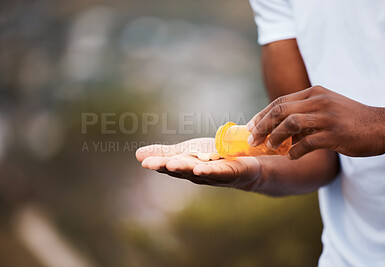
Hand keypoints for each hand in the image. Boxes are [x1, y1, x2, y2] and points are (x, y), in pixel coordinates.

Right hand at [136, 138, 262, 190]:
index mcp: (186, 167)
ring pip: (197, 172)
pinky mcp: (231, 173)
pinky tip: (199, 168)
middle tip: (152, 163)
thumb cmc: (213, 159)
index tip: (144, 161)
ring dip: (184, 169)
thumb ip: (165, 153)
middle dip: (167, 166)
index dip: (157, 164)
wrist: (245, 163)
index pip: (170, 165)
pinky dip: (209, 171)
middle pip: (181, 170)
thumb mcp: (187, 152)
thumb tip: (136, 155)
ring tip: (171, 164)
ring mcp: (214, 175)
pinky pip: (219, 172)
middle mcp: (197, 174)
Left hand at [247, 85, 384, 158]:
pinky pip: (307, 143)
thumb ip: (304, 113)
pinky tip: (291, 157)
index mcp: (314, 93)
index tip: (250, 127)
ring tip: (269, 147)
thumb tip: (279, 130)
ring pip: (290, 124)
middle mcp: (318, 101)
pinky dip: (295, 151)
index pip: (280, 101)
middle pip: (280, 110)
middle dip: (262, 126)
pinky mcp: (335, 134)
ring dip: (275, 137)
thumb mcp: (326, 107)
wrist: (381, 126)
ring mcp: (327, 117)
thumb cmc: (350, 119)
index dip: (262, 115)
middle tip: (252, 140)